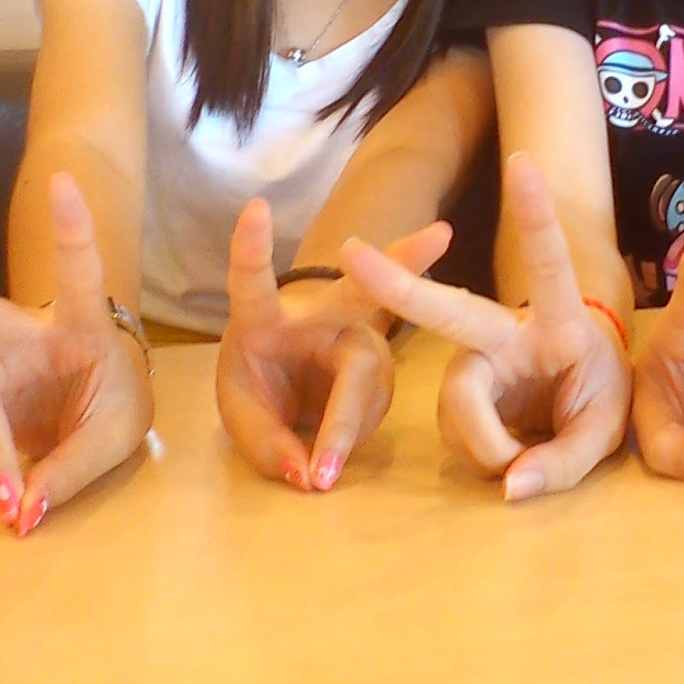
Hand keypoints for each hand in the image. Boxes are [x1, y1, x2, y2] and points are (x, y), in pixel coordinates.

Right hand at [0, 172, 153, 536]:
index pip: (77, 271)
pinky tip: (9, 501)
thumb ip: (76, 464)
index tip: (64, 180)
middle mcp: (26, 335)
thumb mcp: (121, 431)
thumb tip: (22, 507)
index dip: (71, 228)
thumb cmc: (117, 396)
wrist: (98, 406)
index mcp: (80, 321)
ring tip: (13, 503)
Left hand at [217, 198, 450, 491]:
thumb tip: (309, 476)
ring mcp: (358, 337)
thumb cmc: (259, 380)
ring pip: (364, 379)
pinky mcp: (380, 365)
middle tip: (442, 237)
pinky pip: (372, 407)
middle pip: (359, 291)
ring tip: (322, 474)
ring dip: (345, 427)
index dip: (252, 246)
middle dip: (401, 262)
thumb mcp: (242, 415)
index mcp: (266, 315)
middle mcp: (320, 315)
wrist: (290, 381)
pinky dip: (351, 435)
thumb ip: (266, 444)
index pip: (254, 280)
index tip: (256, 207)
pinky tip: (335, 448)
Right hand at [337, 153, 631, 501]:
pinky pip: (459, 435)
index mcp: (558, 323)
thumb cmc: (601, 391)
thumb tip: (508, 487)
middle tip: (350, 255)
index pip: (549, 266)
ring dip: (490, 449)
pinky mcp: (459, 389)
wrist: (582, 395)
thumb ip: (563, 461)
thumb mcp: (606, 430)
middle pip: (452, 309)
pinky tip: (507, 457)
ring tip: (526, 465)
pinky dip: (484, 457)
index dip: (535, 217)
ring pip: (459, 408)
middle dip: (401, 284)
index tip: (523, 163)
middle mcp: (507, 332)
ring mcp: (476, 360)